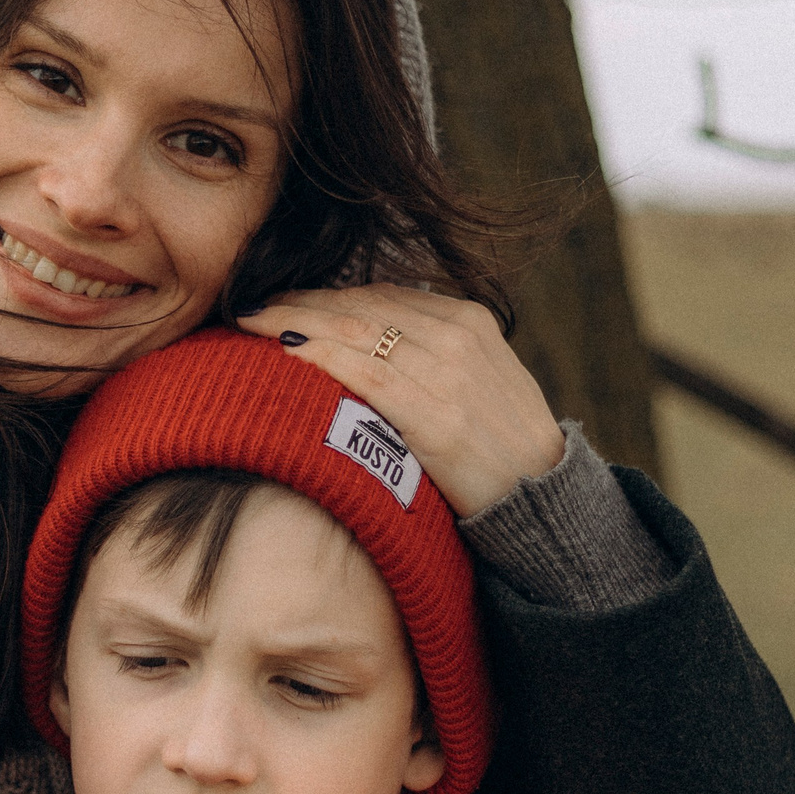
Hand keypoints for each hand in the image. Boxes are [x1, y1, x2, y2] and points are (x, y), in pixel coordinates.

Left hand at [237, 284, 564, 516]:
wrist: (544, 499)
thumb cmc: (502, 445)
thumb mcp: (480, 379)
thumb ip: (434, 351)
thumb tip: (373, 337)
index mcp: (468, 320)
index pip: (380, 294)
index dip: (324, 294)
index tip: (284, 300)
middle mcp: (458, 336)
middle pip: (360, 306)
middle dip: (299, 302)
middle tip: (250, 306)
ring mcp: (448, 374)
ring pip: (354, 331)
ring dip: (295, 322)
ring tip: (250, 323)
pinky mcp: (436, 416)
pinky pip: (365, 374)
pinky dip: (321, 356)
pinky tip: (285, 352)